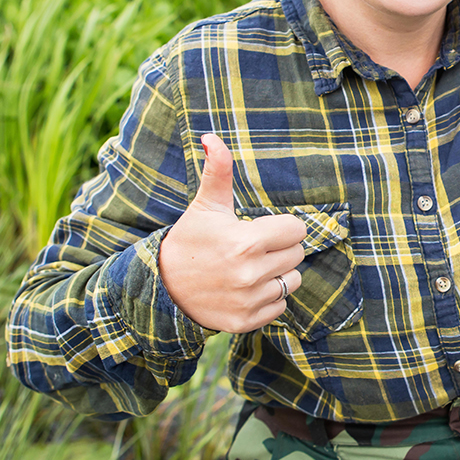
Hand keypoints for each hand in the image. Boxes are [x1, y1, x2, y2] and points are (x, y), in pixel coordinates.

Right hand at [158, 133, 305, 333]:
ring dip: (277, 274)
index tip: (259, 228)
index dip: (281, 227)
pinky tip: (244, 289)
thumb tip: (211, 137)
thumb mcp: (206, 205)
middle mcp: (249, 275)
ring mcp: (248, 301)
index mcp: (245, 243)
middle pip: (296, 255)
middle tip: (252, 248)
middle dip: (279, 248)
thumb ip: (218, 170)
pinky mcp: (246, 322)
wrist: (162, 287)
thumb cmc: (190, 239)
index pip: (297, 230)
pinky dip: (267, 298)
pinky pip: (280, 307)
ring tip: (249, 268)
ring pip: (292, 281)